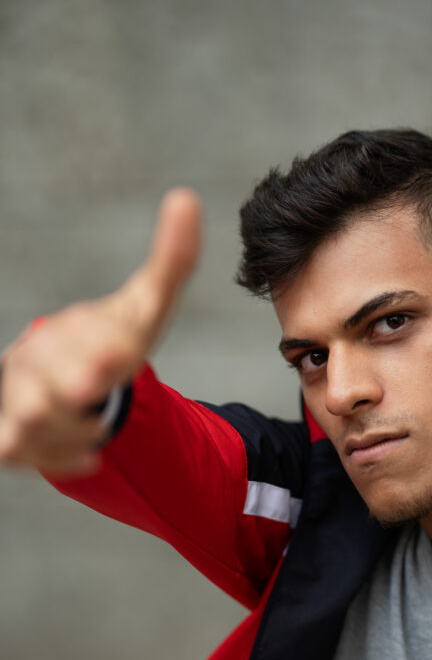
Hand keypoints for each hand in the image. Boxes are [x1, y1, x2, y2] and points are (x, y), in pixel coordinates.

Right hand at [0, 188, 200, 474]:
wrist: (58, 371)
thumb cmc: (107, 339)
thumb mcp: (144, 308)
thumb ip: (170, 262)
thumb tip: (187, 198)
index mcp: (76, 329)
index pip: (86, 337)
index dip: (96, 344)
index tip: (116, 354)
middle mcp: (37, 360)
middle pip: (41, 384)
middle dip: (66, 390)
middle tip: (91, 389)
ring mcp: (19, 397)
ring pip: (31, 425)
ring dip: (70, 435)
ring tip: (99, 434)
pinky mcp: (11, 433)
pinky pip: (19, 454)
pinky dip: (58, 460)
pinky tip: (91, 461)